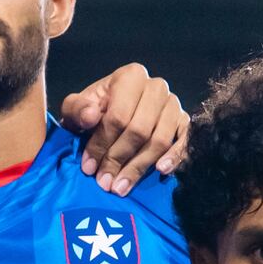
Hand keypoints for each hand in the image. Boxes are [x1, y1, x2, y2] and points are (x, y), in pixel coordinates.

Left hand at [57, 62, 188, 187]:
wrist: (113, 111)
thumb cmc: (94, 110)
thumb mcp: (77, 107)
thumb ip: (77, 109)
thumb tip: (91, 116)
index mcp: (130, 77)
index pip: (118, 116)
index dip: (102, 144)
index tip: (88, 167)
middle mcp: (156, 87)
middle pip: (140, 131)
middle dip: (119, 160)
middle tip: (104, 182)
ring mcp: (173, 104)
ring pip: (160, 141)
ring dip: (139, 167)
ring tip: (121, 187)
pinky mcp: (184, 121)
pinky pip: (185, 141)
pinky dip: (175, 157)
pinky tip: (161, 171)